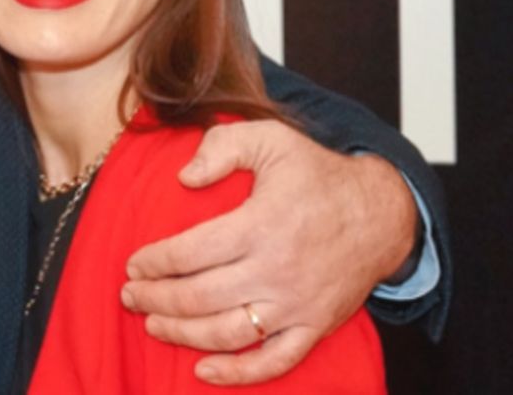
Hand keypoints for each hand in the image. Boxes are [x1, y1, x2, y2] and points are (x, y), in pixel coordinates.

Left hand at [120, 120, 416, 384]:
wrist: (383, 213)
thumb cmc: (318, 175)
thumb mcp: (271, 140)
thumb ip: (222, 147)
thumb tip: (184, 177)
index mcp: (261, 224)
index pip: (191, 252)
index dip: (155, 261)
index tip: (133, 263)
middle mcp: (277, 270)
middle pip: (200, 296)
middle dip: (155, 298)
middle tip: (129, 295)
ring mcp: (297, 304)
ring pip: (227, 333)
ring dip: (182, 333)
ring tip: (152, 324)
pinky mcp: (315, 326)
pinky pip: (274, 362)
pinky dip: (237, 373)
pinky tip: (203, 370)